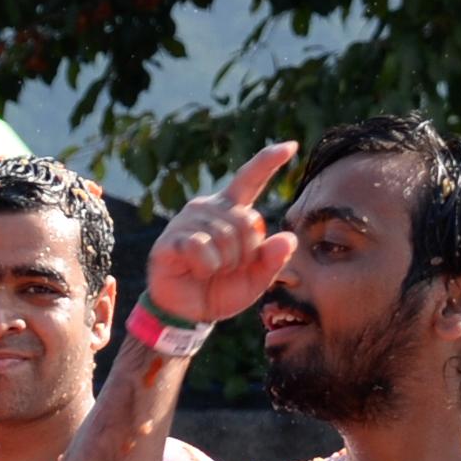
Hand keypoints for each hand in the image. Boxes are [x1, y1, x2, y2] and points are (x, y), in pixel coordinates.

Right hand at [145, 141, 299, 324]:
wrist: (188, 314)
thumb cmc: (222, 290)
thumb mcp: (256, 279)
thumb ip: (274, 259)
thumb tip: (289, 238)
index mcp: (231, 212)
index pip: (251, 180)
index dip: (268, 162)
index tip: (290, 146)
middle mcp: (208, 208)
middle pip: (247, 221)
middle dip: (246, 253)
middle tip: (230, 269)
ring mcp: (187, 221)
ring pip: (225, 235)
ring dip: (225, 263)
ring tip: (211, 271)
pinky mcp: (170, 239)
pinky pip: (200, 246)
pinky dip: (206, 267)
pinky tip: (197, 272)